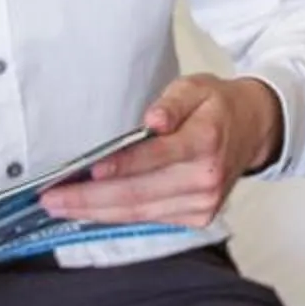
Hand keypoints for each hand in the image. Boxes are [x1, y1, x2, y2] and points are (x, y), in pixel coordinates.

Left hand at [40, 74, 279, 232]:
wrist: (253, 129)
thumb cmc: (217, 106)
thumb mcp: (197, 86)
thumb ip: (173, 102)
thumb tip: (153, 121)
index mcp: (207, 140)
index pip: (157, 156)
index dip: (121, 165)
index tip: (87, 170)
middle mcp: (206, 178)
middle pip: (139, 194)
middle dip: (90, 198)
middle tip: (51, 198)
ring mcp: (203, 204)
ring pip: (139, 212)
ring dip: (95, 211)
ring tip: (61, 206)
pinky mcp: (197, 217)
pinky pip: (148, 218)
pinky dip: (116, 215)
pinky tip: (90, 209)